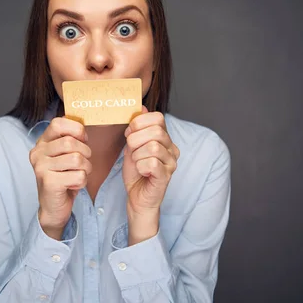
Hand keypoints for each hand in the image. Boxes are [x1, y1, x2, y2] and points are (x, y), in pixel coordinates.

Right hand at [29, 117, 91, 239]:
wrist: (53, 207)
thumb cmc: (62, 178)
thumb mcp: (63, 155)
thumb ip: (69, 139)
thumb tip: (82, 125)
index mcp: (41, 143)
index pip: (58, 123)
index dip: (76, 129)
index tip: (82, 140)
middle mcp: (38, 153)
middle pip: (71, 142)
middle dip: (85, 153)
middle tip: (83, 163)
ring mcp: (41, 168)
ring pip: (77, 159)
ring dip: (86, 168)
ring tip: (78, 174)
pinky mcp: (49, 182)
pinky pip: (78, 175)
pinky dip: (82, 181)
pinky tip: (74, 185)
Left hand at [122, 106, 179, 242]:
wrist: (137, 197)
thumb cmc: (136, 171)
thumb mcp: (132, 145)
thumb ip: (137, 127)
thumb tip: (141, 106)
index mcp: (165, 138)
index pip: (158, 117)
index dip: (139, 123)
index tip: (130, 134)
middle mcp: (172, 148)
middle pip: (156, 131)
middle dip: (135, 139)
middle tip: (131, 150)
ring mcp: (172, 162)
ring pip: (153, 147)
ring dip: (137, 155)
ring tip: (137, 163)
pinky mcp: (166, 176)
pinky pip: (152, 163)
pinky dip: (140, 166)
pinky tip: (141, 172)